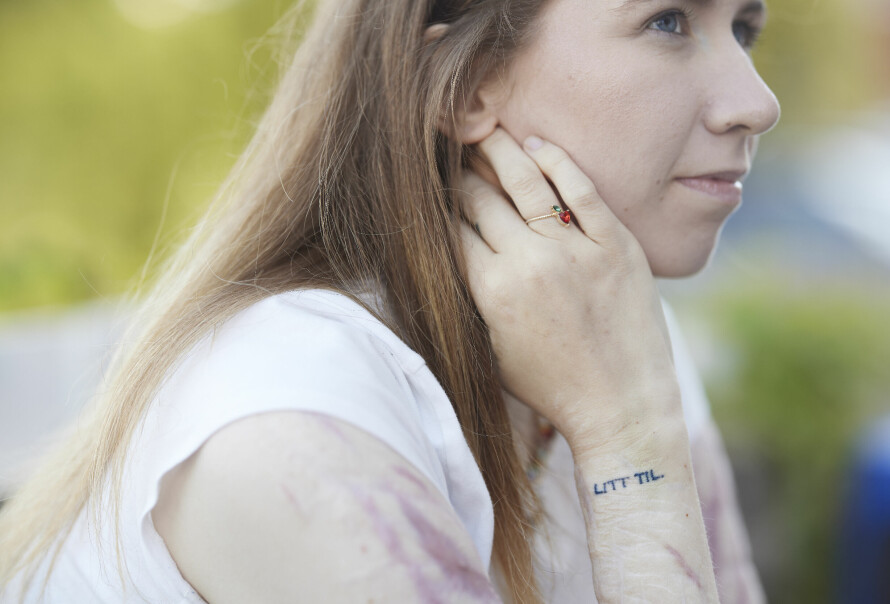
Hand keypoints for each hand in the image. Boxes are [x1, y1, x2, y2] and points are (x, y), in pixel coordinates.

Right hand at [458, 128, 681, 449]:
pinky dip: (558, 162)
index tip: (430, 186)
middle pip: (481, 198)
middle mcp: (529, 262)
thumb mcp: (493, 348)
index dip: (436, 203)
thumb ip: (472, 296)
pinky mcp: (616, 244)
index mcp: (492, 291)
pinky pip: (583, 189)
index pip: (452, 228)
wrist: (620, 406)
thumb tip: (453, 249)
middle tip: (452, 152)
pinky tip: (539, 147)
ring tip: (487, 130)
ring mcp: (576, 250)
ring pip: (526, 182)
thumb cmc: (551, 386)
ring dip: (500, 150)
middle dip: (460, 173)